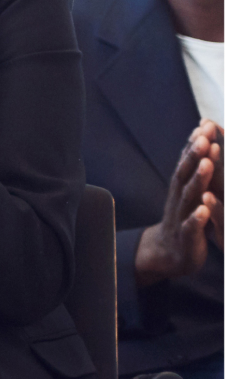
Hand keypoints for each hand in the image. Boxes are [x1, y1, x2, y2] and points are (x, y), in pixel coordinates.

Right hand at [135, 121, 220, 287]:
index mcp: (182, 187)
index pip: (188, 161)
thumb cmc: (184, 219)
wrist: (169, 254)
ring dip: (198, 179)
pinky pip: (191, 227)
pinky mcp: (187, 238)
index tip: (205, 124)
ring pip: (189, 196)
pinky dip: (197, 218)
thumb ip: (193, 168)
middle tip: (205, 136)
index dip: (195, 143)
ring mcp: (182, 217)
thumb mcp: (188, 192)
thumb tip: (200, 139)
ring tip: (208, 163)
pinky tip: (204, 210)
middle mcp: (180, 198)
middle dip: (196, 154)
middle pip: (186, 173)